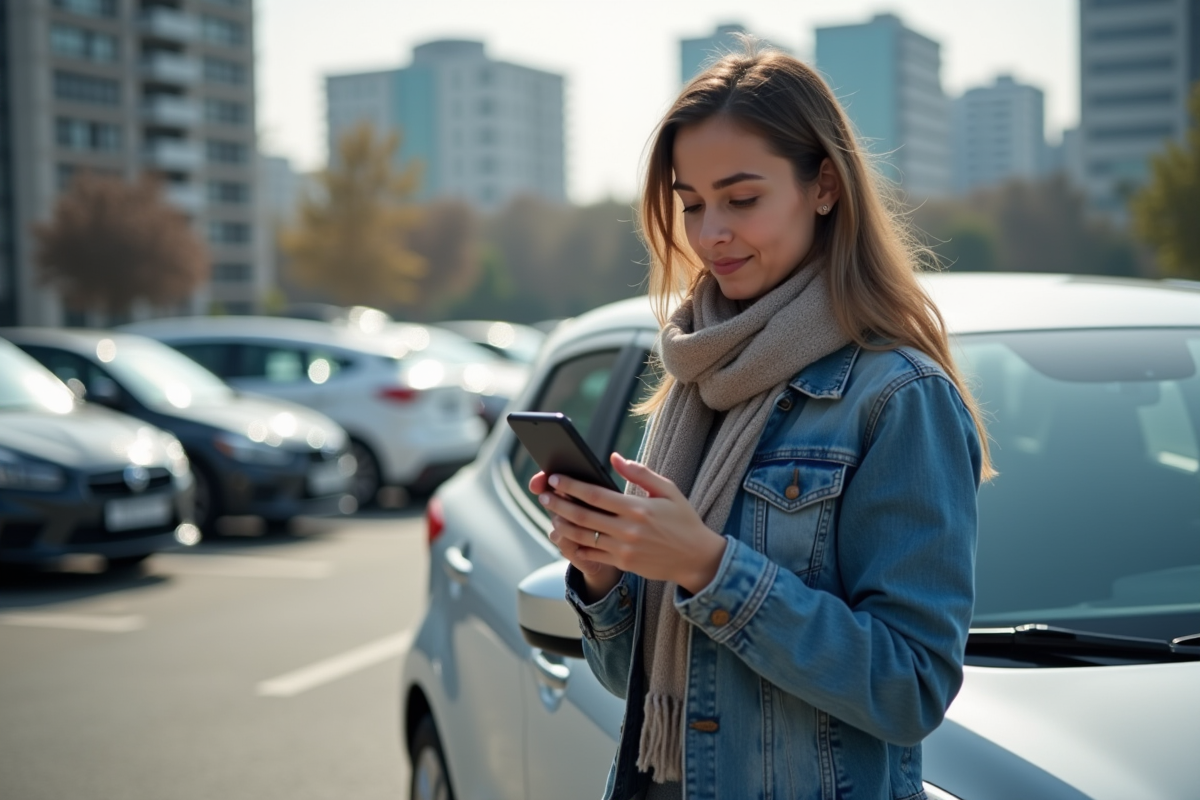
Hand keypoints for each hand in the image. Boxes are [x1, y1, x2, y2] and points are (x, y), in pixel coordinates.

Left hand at [538, 454, 727, 594]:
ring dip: (562, 525)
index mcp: (638, 508)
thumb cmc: (683, 520)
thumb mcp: (668, 490)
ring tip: (551, 514)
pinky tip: (564, 537)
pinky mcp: (623, 564)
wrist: (696, 557)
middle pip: (583, 516)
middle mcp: (628, 529)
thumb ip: (640, 473)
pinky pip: (591, 556)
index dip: (571, 486)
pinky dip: (574, 546)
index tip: (555, 478)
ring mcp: (624, 549)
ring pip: (583, 537)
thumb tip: (615, 457)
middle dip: (559, 504)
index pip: (596, 494)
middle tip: (544, 495)